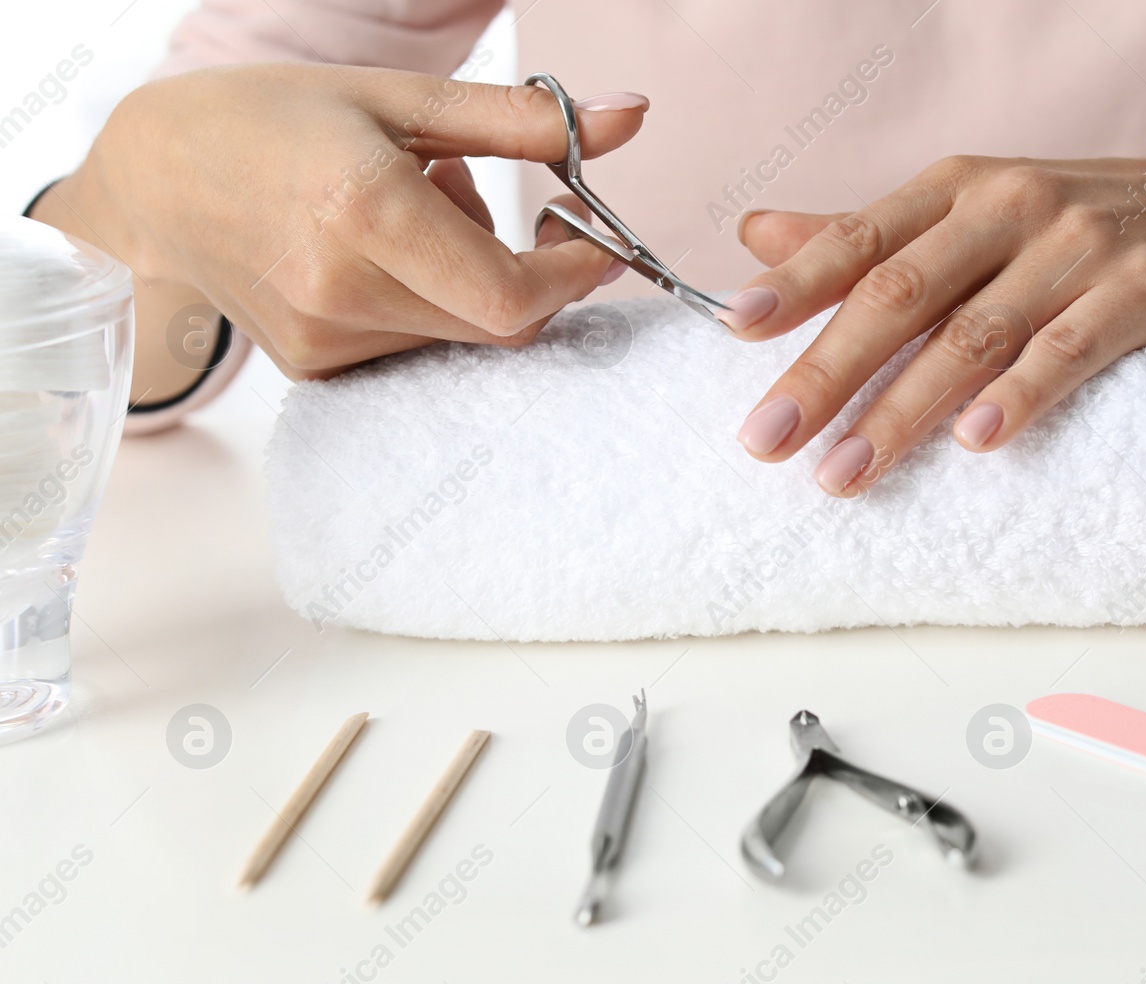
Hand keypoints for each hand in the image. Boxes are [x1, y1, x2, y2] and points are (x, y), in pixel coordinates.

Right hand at [35, 64, 649, 380]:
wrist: (157, 178)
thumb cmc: (278, 119)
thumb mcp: (401, 98)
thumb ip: (523, 119)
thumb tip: (631, 118)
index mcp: (364, 211)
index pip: (514, 295)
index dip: (574, 275)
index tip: (589, 234)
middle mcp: (341, 290)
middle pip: (500, 322)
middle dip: (531, 272)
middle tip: (506, 202)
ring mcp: (324, 339)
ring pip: (462, 336)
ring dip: (472, 281)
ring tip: (416, 210)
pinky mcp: (314, 368)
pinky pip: (418, 349)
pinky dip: (431, 304)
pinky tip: (384, 254)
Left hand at [722, 154, 1145, 495]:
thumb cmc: (1067, 226)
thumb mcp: (968, 214)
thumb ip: (866, 235)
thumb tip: (754, 237)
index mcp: (956, 188)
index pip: (862, 236)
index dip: (797, 281)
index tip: (737, 329)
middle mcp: (1009, 207)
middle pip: (902, 293)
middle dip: (828, 372)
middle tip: (769, 439)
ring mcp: (1078, 247)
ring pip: (974, 335)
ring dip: (902, 411)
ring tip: (844, 473)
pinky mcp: (1141, 290)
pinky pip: (1072, 350)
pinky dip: (1021, 396)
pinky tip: (975, 441)